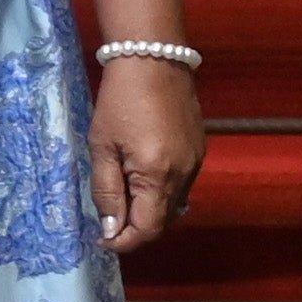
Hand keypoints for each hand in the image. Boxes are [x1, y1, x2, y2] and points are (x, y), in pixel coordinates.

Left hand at [89, 52, 203, 250]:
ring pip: (173, 205)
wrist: (152, 59)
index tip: (102, 240)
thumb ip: (107, 192)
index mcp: (158, 175)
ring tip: (123, 195)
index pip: (147, 229)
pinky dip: (161, 191)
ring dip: (149, 210)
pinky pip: (182, 185)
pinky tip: (142, 176)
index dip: (123, 242)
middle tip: (108, 220)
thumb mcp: (102, 147)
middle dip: (135, 227)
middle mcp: (184, 174)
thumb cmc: (120, 100)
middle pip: (162, 221)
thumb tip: (112, 230)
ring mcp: (196, 162)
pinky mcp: (199, 150)